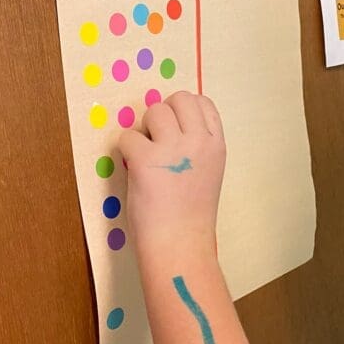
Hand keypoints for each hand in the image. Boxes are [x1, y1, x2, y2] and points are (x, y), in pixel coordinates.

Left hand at [118, 91, 225, 260]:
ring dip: (144, 130)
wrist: (180, 244)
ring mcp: (173, 149)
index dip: (184, 110)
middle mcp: (199, 141)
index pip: (203, 102)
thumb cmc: (191, 215)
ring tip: (147, 155)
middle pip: (178, 98)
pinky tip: (134, 170)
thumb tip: (168, 125)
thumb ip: (196, 146)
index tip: (175, 129)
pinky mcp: (145, 160)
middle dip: (163, 114)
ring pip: (153, 111)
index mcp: (217, 145)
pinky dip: (126, 151)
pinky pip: (127, 136)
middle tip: (157, 141)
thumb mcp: (209, 172)